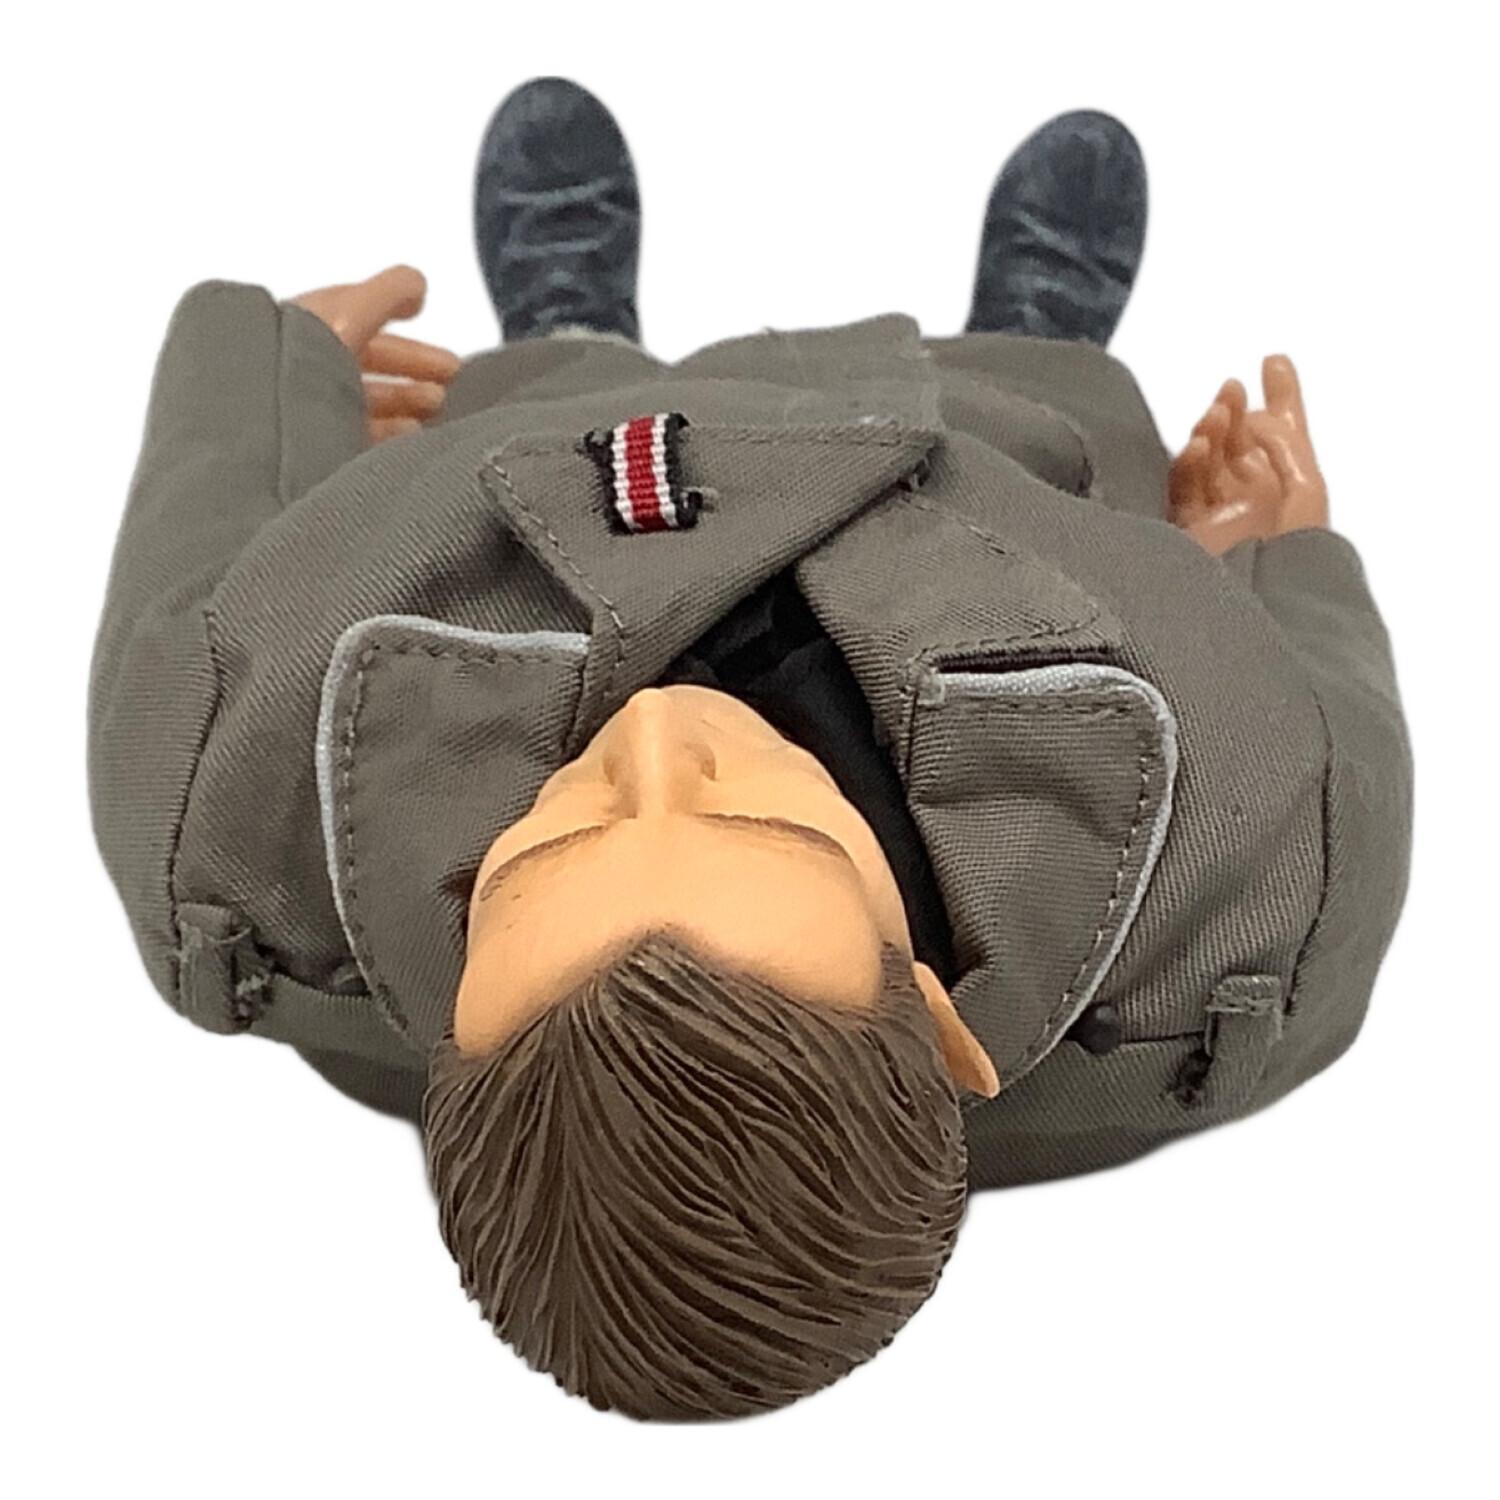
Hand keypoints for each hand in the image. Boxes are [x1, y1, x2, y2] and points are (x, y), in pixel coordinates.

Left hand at [291, 265, 459, 442]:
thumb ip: (388, 292)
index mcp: (300, 325)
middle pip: (359, 359)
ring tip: (434, 406)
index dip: (394, 312)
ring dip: (402, 399)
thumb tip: (416, 283)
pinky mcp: (309, 445)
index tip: (424, 316)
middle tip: (449, 374)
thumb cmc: (297, 364)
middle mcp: (297, 363)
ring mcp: (301, 406)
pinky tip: (407, 437)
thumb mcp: (350, 312)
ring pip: (358, 397)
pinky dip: (386, 431)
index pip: (352, 313)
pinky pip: (352, 432)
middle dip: (407, 364)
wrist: (263, 427)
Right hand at [1168, 354, 1329, 554]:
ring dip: (1210, 430)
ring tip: (1216, 413)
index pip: (1280, 435)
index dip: (1281, 395)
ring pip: (1205, 460)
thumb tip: (1255, 415)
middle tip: (1233, 387)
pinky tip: (1197, 446)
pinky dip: (1188, 462)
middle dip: (1234, 410)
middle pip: (1236, 443)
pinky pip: (1180, 487)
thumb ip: (1285, 447)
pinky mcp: (1184, 531)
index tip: (1275, 361)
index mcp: (1284, 491)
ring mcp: (1215, 515)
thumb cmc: (1291, 560)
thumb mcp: (1307, 490)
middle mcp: (1248, 500)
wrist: (1258, 607)